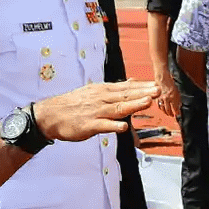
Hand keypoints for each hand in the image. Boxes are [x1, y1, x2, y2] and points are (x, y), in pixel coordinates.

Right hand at [34, 81, 158, 141]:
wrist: (50, 114)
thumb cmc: (75, 104)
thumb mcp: (95, 91)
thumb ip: (116, 89)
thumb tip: (134, 81)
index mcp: (103, 91)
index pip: (126, 88)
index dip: (142, 87)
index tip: (157, 84)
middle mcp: (101, 99)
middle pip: (125, 96)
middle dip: (143, 93)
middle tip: (158, 90)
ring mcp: (95, 112)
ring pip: (117, 108)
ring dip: (133, 105)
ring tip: (148, 102)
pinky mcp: (88, 125)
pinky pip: (103, 126)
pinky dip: (113, 126)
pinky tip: (124, 127)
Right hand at [155, 73, 180, 118]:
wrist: (163, 80)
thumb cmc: (171, 85)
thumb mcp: (177, 93)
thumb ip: (178, 100)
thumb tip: (179, 107)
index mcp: (173, 97)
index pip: (175, 108)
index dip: (177, 113)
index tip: (178, 114)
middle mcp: (166, 99)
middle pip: (168, 110)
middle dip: (171, 114)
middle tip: (172, 115)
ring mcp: (161, 99)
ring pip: (163, 109)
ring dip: (166, 112)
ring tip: (168, 114)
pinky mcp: (157, 98)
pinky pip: (159, 106)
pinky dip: (161, 109)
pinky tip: (163, 109)